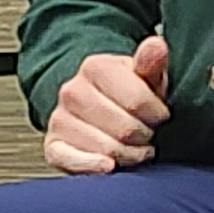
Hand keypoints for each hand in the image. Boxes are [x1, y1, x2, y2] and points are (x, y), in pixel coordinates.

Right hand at [46, 34, 168, 173]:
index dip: (158, 114)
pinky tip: (108, 166)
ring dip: (129, 155)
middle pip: (125, 129)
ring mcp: (59, 119)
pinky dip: (92, 166)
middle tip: (148, 135)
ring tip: (134, 149)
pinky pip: (72, 160)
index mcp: (95, 67)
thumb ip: (152, 62)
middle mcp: (71, 91)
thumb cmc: (129, 94)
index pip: (138, 101)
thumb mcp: (146, 76)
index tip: (160, 115)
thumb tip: (156, 45)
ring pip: (106, 149)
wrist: (99, 107)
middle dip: (144, 137)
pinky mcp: (53, 146)